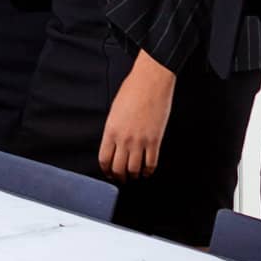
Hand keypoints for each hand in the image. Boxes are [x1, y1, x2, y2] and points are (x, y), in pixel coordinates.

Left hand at [98, 50, 175, 181]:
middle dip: (119, 176)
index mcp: (110, 130)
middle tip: (121, 178)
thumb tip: (114, 144)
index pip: (104, 159)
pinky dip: (148, 171)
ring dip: (134, 175)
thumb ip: (113, 129)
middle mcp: (124, 139)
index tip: (109, 173)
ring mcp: (140, 141)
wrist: (150, 82)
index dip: (106, 170)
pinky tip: (147, 170)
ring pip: (134, 169)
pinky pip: (151, 163)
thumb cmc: (132, 91)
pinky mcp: (155, 140)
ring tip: (134, 175)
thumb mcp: (115, 111)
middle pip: (118, 168)